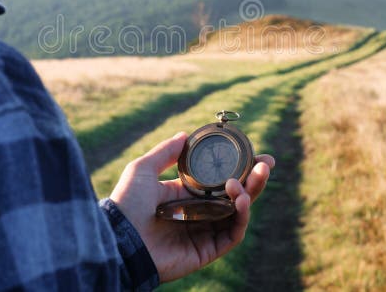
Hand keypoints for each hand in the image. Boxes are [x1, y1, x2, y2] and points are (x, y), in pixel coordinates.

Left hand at [109, 132, 274, 282]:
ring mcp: (204, 232)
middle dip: (254, 180)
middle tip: (266, 164)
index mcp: (186, 195)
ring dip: (248, 196)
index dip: (240, 169)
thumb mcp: (143, 169)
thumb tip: (184, 135)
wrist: (118, 238)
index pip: (220, 181)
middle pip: (235, 196)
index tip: (257, 155)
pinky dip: (241, 218)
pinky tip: (240, 200)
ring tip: (242, 184)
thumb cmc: (126, 204)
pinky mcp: (207, 251)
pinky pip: (232, 235)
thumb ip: (165, 152)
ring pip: (237, 214)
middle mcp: (198, 213)